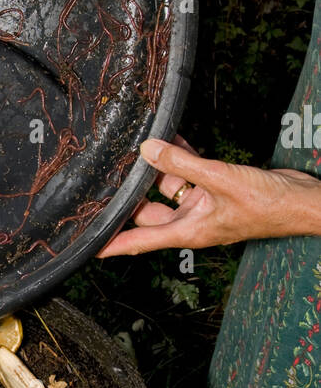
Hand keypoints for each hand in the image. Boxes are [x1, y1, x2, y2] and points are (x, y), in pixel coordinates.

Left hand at [97, 135, 320, 256]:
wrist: (301, 202)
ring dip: (158, 168)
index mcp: (188, 231)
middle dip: (132, 194)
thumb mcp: (220, 180)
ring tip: (139, 147)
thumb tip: (149, 150)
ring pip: (169, 188)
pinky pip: (191, 175)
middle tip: (109, 175)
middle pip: (149, 212)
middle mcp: (192, 221)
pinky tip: (171, 139)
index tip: (88, 247)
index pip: (139, 241)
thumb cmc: (267, 205)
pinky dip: (181, 159)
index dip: (112, 244)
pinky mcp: (216, 190)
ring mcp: (204, 206)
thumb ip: (182, 165)